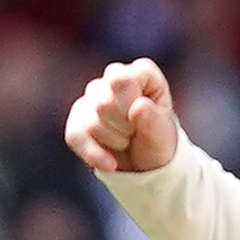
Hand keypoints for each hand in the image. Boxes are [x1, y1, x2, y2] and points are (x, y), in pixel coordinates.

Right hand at [65, 59, 183, 175]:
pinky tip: (110, 163)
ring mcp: (93, 96)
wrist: (146, 165)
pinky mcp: (77, 116)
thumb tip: (138, 106)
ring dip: (113, 141)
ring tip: (128, 141)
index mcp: (142, 74)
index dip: (132, 105)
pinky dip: (94, 154)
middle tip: (138, 133)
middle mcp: (114, 78)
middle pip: (104, 102)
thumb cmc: (159, 142)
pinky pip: (75, 135)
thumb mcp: (164, 136)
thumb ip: (154, 121)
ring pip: (91, 121)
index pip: (124, 79)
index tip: (146, 117)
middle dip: (124, 127)